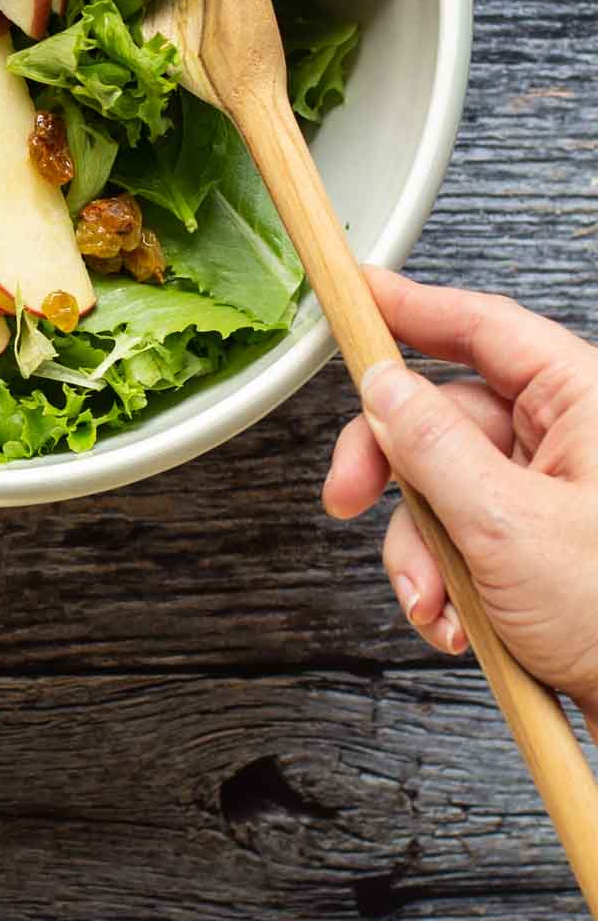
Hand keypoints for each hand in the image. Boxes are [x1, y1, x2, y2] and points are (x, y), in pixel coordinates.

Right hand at [323, 267, 597, 739]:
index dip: (411, 307)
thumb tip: (383, 387)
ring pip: (442, 487)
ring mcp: (551, 497)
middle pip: (445, 417)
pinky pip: (462, 540)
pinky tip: (458, 624)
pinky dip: (445, 583)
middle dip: (392, 469)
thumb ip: (434, 447)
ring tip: (434, 602)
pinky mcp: (537, 550)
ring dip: (421, 550)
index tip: (356, 295)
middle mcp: (568, 441)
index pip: (484, 328)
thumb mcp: (510, 526)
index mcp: (583, 404)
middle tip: (346, 496)